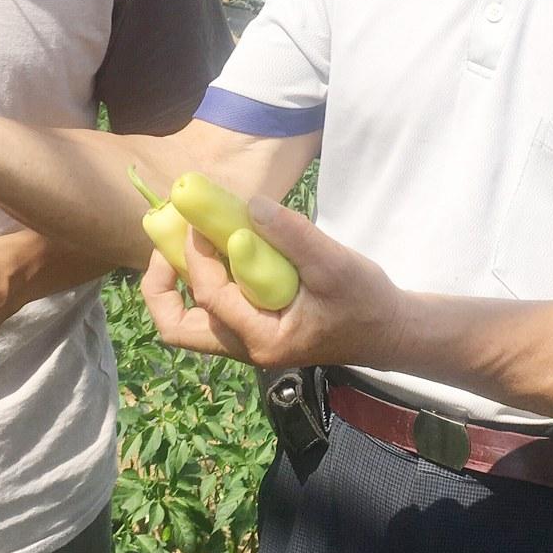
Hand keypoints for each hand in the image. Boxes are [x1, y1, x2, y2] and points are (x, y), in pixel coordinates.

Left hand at [141, 200, 406, 370]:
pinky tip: (220, 246)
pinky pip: (213, 309)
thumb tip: (249, 205)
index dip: (196, 255)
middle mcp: (246, 347)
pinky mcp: (256, 327)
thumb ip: (290, 235)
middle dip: (160, 284)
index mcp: (262, 339)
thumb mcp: (333, 264)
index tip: (199, 218)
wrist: (391, 330)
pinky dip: (205, 279)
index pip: (208, 296)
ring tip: (187, 239)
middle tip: (167, 243)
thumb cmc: (365, 302)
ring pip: (191, 322)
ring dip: (178, 282)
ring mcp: (249, 340)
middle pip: (178, 328)